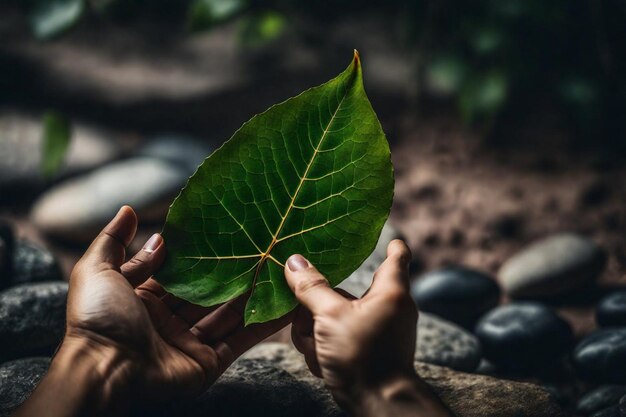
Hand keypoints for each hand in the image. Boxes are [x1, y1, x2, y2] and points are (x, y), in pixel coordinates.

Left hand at [16, 206, 287, 416]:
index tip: (228, 232)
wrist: (106, 370)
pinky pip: (240, 339)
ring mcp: (190, 341)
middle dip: (234, 271)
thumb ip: (112, 241)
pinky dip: (263, 324)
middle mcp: (169, 319)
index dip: (201, 253)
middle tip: (262, 247)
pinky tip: (286, 304)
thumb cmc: (99, 318)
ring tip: (281, 270)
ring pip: (229, 313)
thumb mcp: (96, 270)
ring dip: (254, 293)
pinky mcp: (209, 362)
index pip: (178, 270)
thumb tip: (128, 210)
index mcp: (144, 297)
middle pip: (209, 291)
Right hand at [284, 240, 452, 416]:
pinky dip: (325, 349)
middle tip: (302, 316)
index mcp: (390, 291)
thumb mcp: (330, 317)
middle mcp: (387, 308)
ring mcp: (376, 332)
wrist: (379, 405)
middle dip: (316, 307)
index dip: (390, 244)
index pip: (396, 257)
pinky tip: (321, 363)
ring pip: (333, 319)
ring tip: (315, 349)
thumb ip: (311, 288)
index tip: (386, 236)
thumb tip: (293, 261)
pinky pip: (337, 339)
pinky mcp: (365, 351)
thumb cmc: (363, 356)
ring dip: (316, 333)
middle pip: (343, 293)